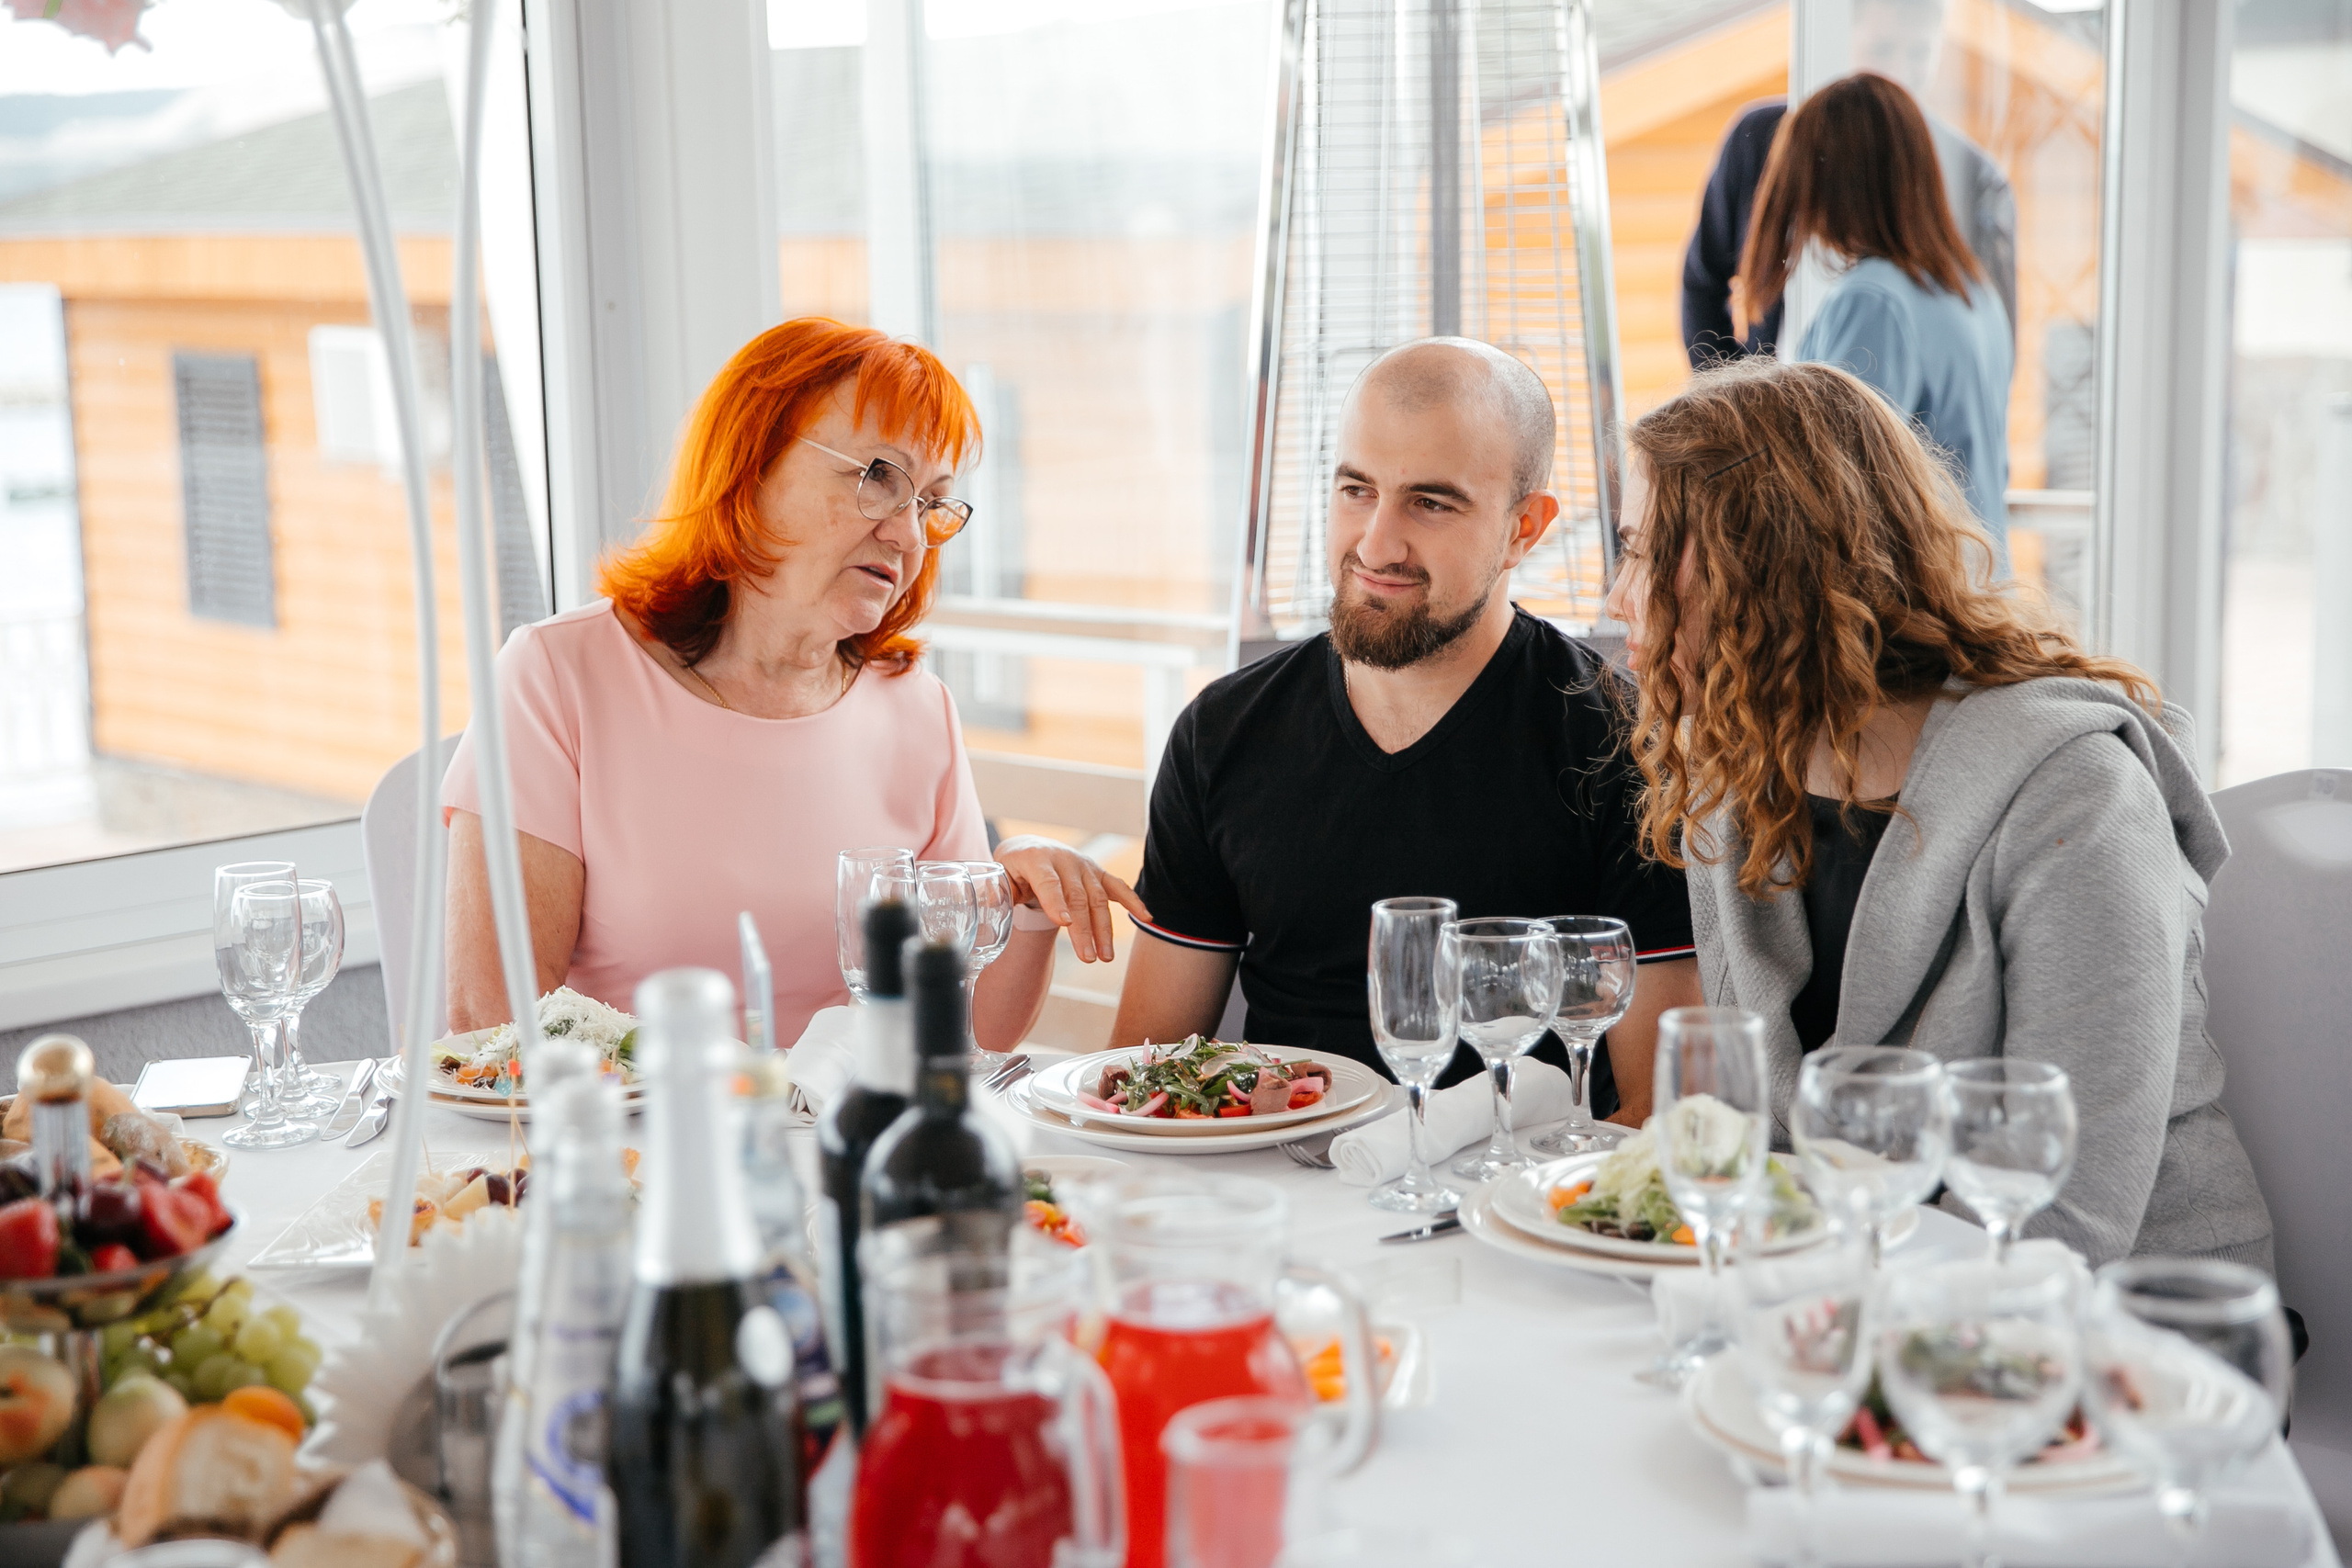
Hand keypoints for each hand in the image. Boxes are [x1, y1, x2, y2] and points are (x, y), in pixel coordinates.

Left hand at [992, 834, 1150, 962]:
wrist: (1028, 847)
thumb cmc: (1011, 868)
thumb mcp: (998, 876)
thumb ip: (997, 892)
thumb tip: (990, 907)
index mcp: (1035, 858)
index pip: (1048, 882)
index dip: (1056, 902)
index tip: (1064, 923)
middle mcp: (1063, 859)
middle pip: (1077, 896)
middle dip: (1084, 929)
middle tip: (1087, 957)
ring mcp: (1084, 865)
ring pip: (1098, 898)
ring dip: (1104, 928)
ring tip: (1104, 957)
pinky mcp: (1097, 873)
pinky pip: (1117, 887)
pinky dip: (1133, 901)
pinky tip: (1146, 918)